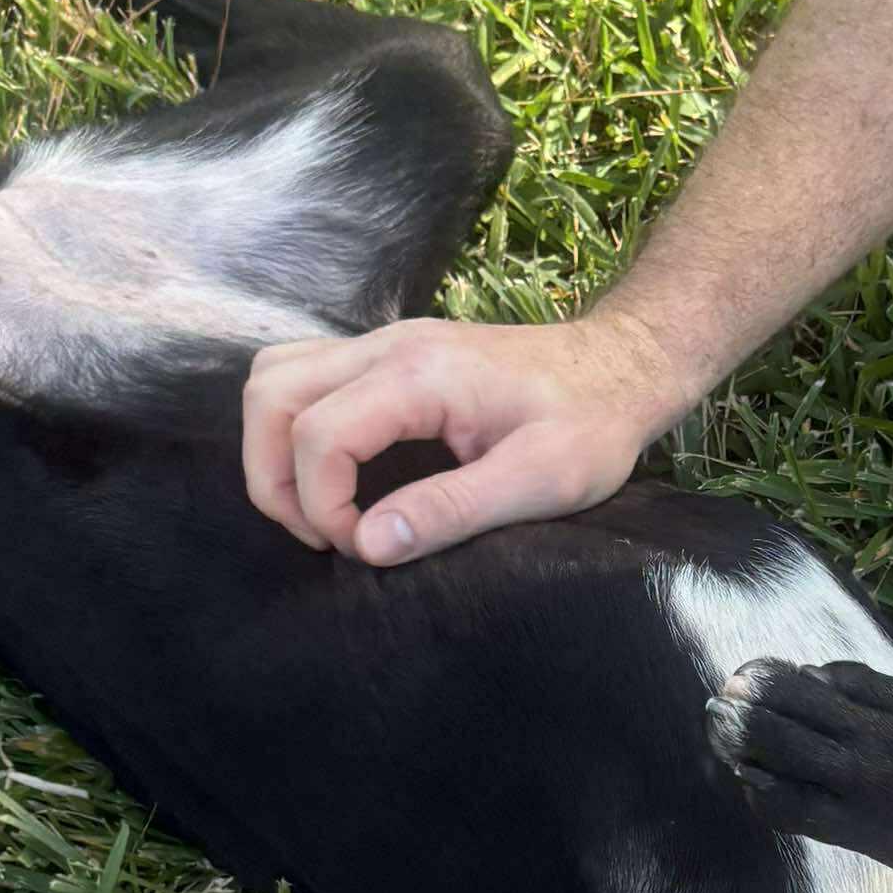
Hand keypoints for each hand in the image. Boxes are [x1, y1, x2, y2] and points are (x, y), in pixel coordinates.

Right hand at [241, 315, 674, 563]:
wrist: (622, 366)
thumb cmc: (593, 423)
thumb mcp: (541, 481)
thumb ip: (452, 511)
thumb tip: (370, 544)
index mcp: (420, 374)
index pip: (317, 434)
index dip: (321, 504)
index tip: (364, 548)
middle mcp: (389, 346)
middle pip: (270, 395)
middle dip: (273, 477)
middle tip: (322, 535)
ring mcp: (385, 343)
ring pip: (277, 377)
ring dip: (275, 447)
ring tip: (321, 508)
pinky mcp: (391, 355)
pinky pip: (307, 376)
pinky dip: (296, 426)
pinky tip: (338, 475)